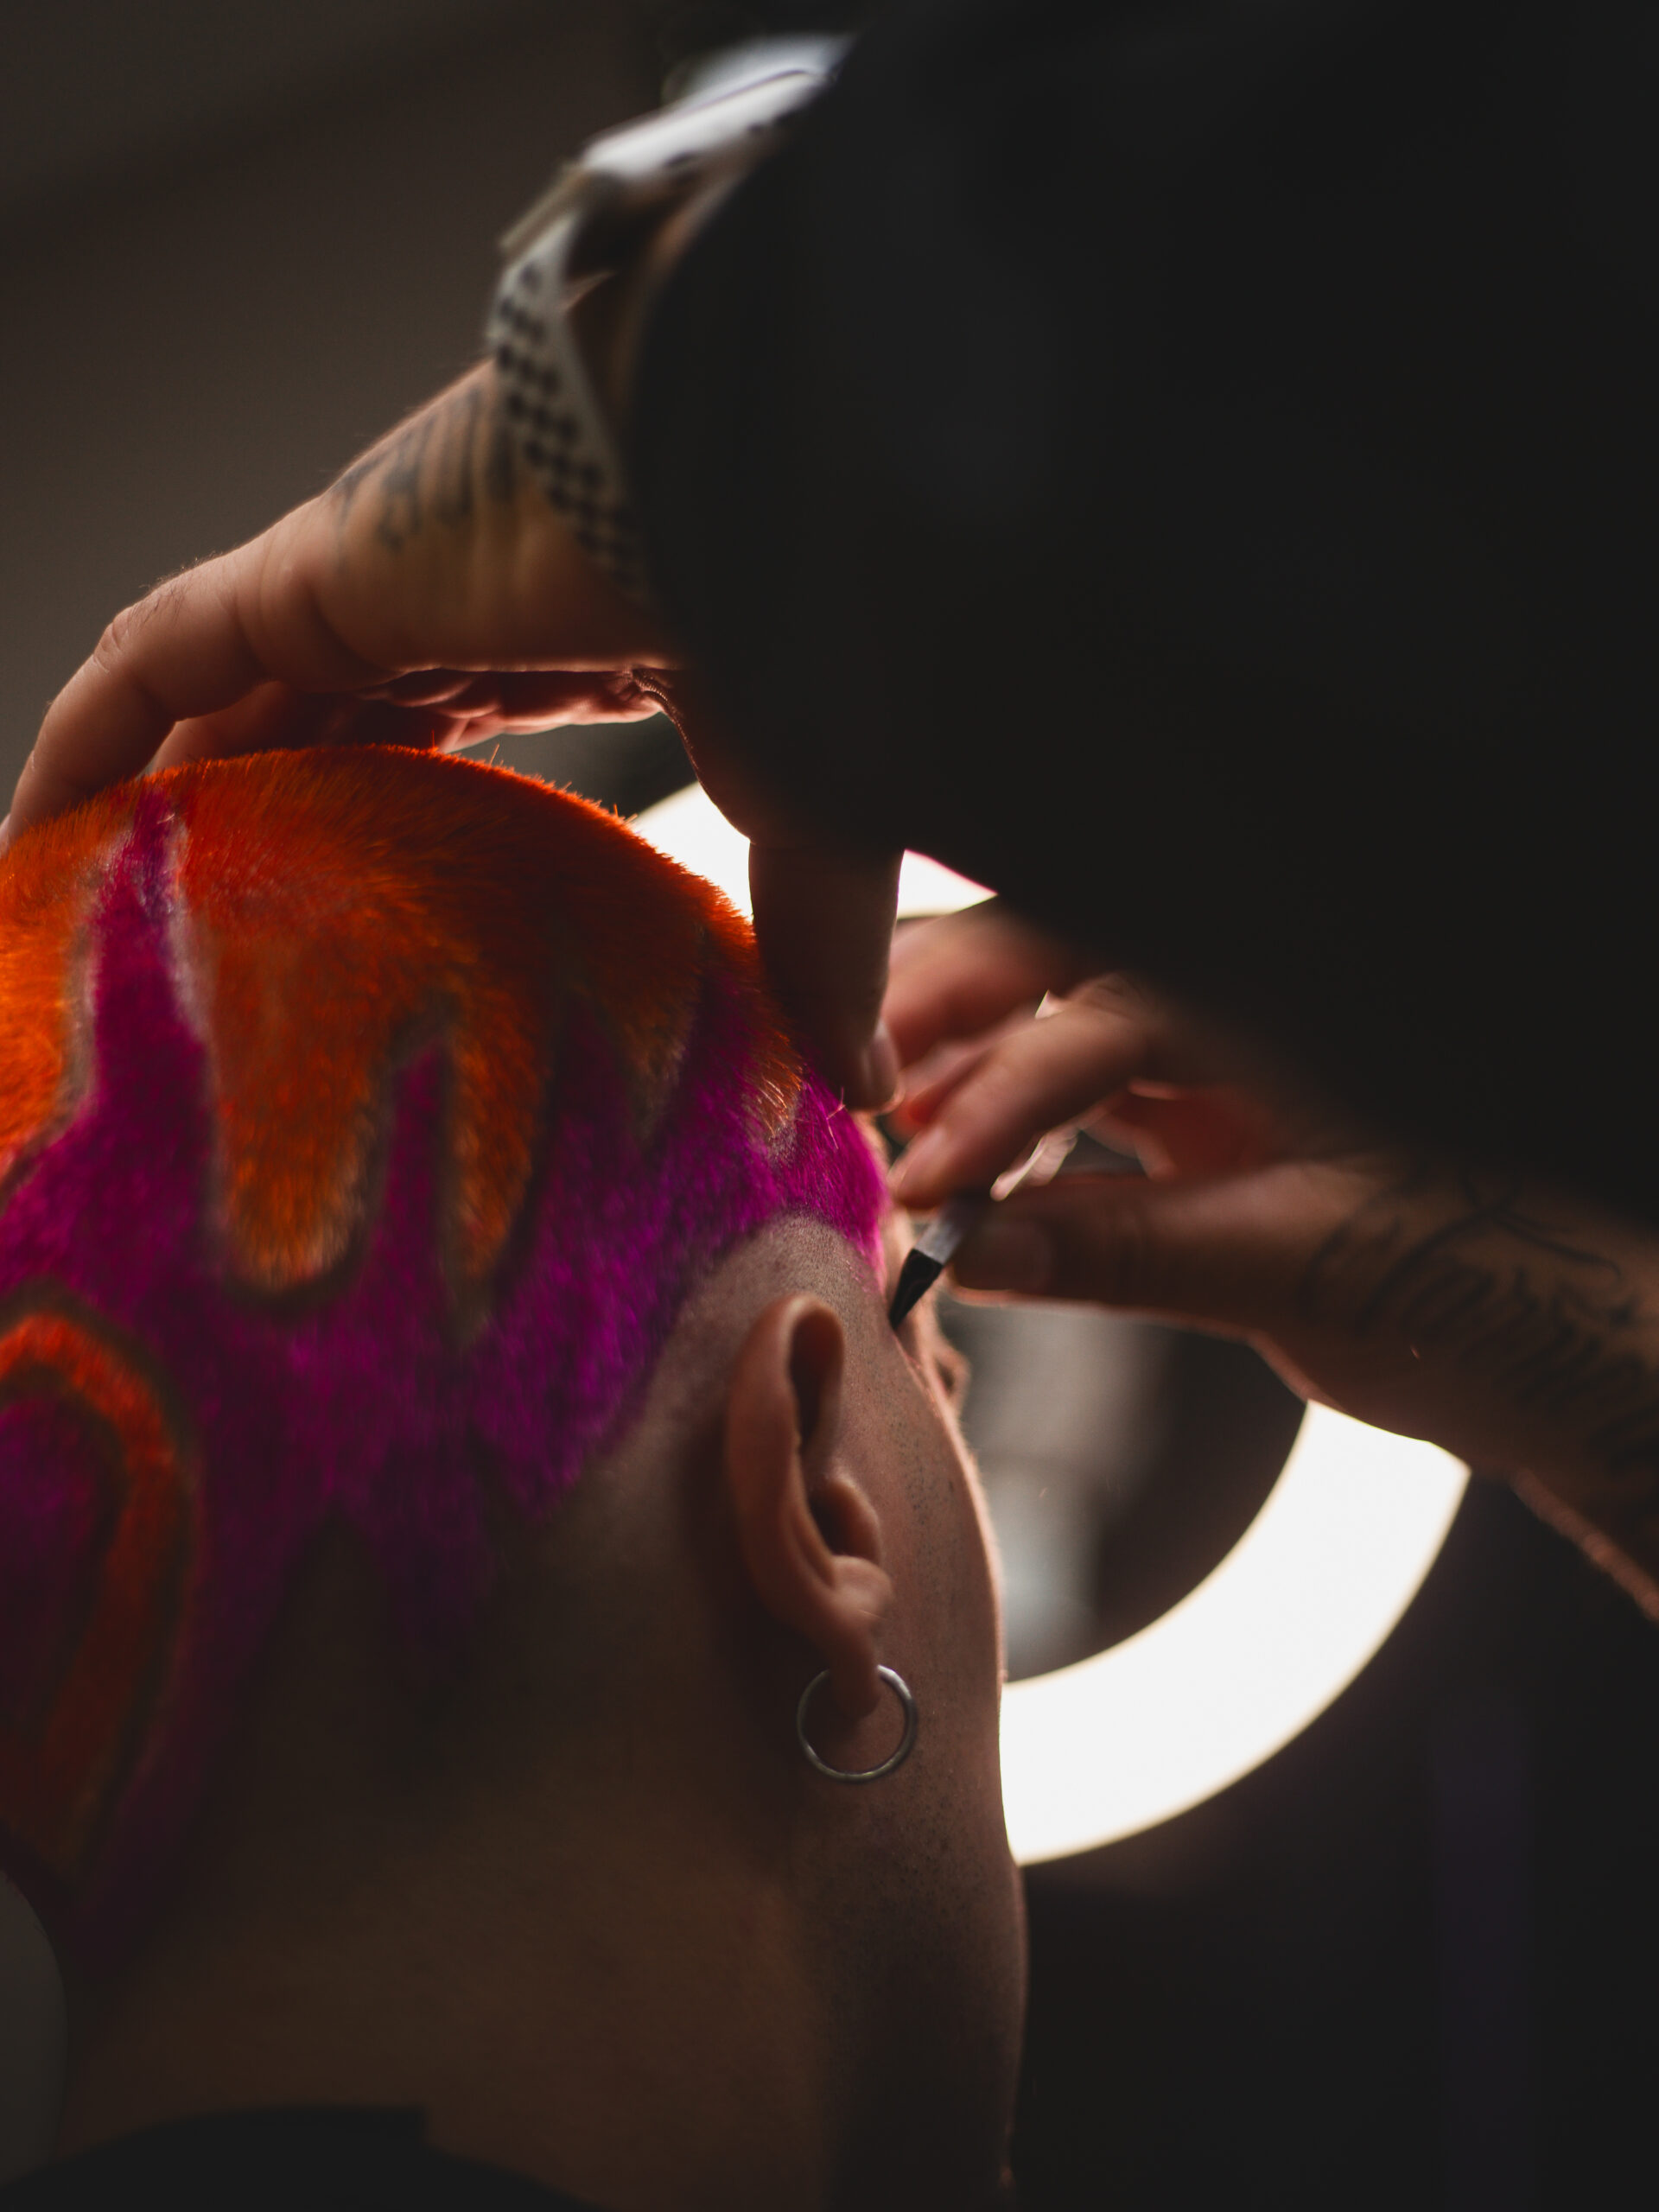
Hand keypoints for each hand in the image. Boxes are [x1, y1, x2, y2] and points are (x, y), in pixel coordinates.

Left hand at [5, 364, 900, 1108]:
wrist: (768, 455)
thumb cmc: (807, 609)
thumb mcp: (806, 812)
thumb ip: (811, 949)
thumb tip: (870, 1094)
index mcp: (549, 637)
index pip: (433, 730)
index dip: (383, 815)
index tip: (360, 913)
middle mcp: (441, 601)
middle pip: (313, 723)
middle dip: (260, 821)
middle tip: (209, 940)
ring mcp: (366, 577)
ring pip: (224, 697)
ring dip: (163, 795)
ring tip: (105, 909)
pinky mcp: (308, 568)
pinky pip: (158, 657)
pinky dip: (91, 737)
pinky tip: (35, 837)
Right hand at [883, 903, 1658, 1614]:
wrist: (1542, 1333)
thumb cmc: (1460, 1290)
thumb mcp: (1295, 1275)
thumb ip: (1127, 1257)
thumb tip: (970, 1252)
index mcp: (1284, 1014)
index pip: (1109, 1025)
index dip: (1005, 1099)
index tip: (925, 1184)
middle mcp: (1240, 1004)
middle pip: (1065, 955)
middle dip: (954, 1006)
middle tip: (855, 1073)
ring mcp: (1214, 1048)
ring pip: (1059, 1008)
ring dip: (965, 1047)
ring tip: (875, 1105)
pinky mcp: (1193, 1102)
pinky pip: (1077, 1080)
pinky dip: (1006, 1108)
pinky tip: (946, 1146)